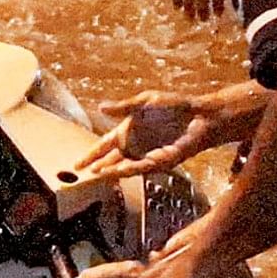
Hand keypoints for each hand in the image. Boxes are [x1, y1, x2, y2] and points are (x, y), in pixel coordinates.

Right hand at [69, 84, 263, 185]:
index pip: (105, 145)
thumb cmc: (175, 106)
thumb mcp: (144, 102)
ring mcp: (147, 155)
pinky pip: (143, 167)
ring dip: (110, 171)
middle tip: (80, 175)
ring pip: (124, 167)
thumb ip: (123, 107)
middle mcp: (136, 146)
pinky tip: (119, 170)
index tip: (77, 163)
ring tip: (96, 175)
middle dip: (97, 167)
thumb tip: (101, 107)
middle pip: (111, 160)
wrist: (199, 115)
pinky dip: (130, 169)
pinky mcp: (162, 161)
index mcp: (129, 131)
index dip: (91, 154)